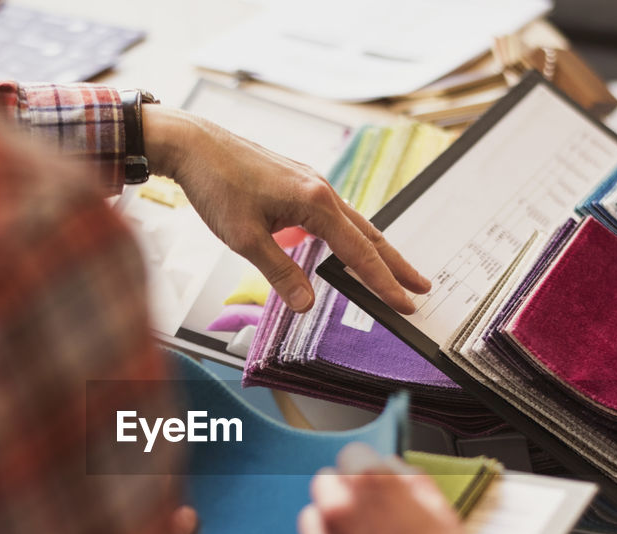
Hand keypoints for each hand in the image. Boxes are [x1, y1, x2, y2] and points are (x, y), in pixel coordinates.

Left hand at [144, 106, 429, 313]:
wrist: (194, 145)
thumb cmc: (216, 185)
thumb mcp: (245, 238)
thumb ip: (280, 273)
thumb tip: (306, 305)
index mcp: (315, 202)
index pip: (359, 252)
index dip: (383, 283)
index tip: (405, 304)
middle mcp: (321, 189)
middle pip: (369, 235)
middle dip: (396, 265)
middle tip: (421, 287)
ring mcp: (312, 184)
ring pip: (355, 224)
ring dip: (377, 250)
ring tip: (395, 271)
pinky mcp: (300, 184)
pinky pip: (337, 215)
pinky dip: (353, 236)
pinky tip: (350, 246)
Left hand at [297, 444, 494, 533]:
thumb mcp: (443, 514)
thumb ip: (412, 481)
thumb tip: (394, 468)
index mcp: (371, 486)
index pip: (352, 456)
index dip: (369, 473)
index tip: (376, 486)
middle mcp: (338, 510)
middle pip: (324, 483)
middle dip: (343, 495)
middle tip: (369, 518)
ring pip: (311, 519)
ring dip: (329, 527)